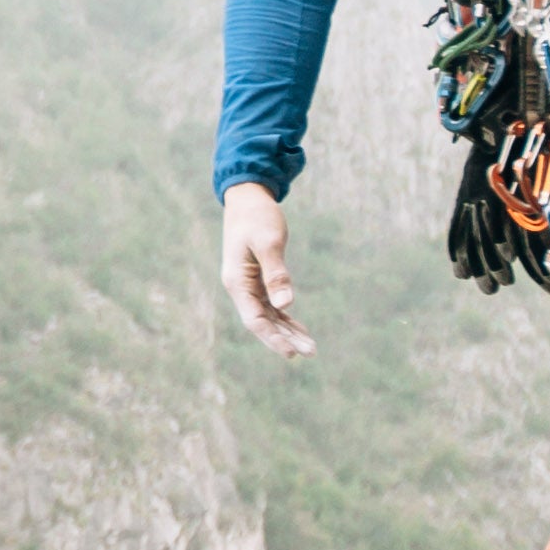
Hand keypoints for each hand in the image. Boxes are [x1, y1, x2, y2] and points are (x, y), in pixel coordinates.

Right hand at [220, 183, 310, 360]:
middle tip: (311, 352)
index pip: (255, 320)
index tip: (292, 352)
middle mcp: (240, 287)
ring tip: (310, 346)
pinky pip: (271, 304)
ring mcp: (248, 284)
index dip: (273, 338)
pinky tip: (300, 328)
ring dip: (287, 331)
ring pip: (268, 315)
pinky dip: (285, 316)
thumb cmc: (257, 217)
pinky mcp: (257, 278)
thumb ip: (276, 274)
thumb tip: (286, 304)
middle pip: (262, 322)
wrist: (248, 197)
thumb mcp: (268, 243)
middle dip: (285, 339)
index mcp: (237, 282)